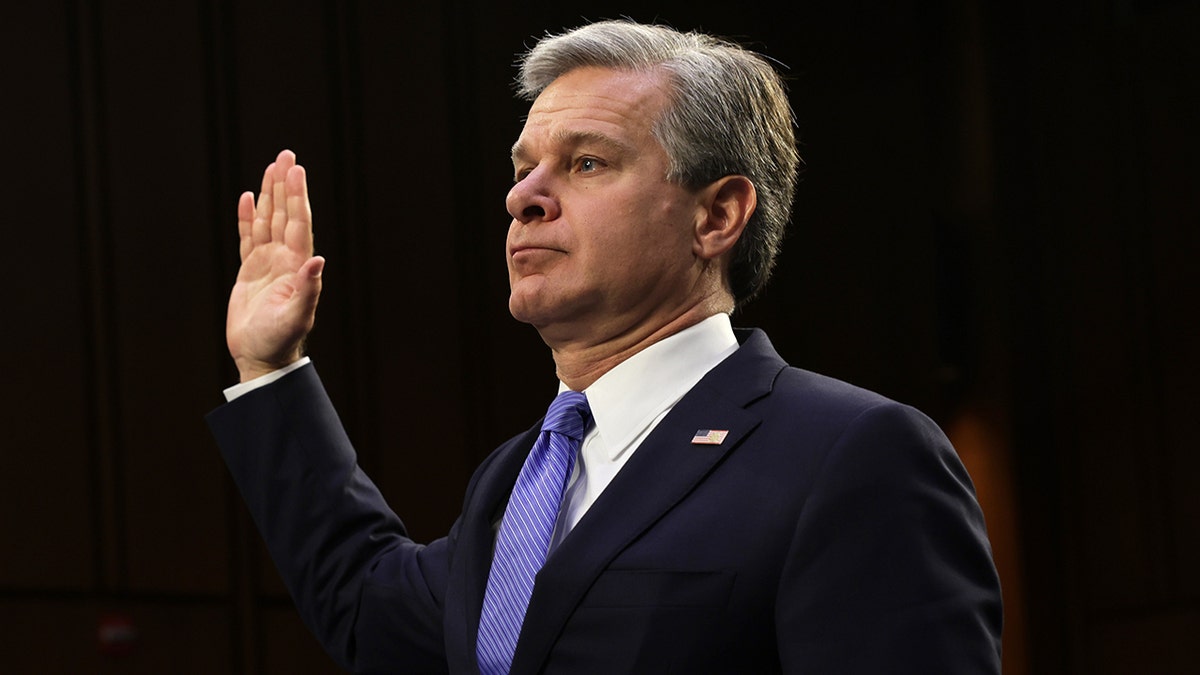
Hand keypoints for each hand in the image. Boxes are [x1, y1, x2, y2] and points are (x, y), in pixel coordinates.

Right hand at [226, 149, 324, 381]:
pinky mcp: (250, 272)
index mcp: (298, 266)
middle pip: (284, 214)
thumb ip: (308, 288)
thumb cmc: (281, 339)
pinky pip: (248, 238)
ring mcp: (268, 264)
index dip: (297, 196)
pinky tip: (249, 199)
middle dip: (285, 185)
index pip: (298, 223)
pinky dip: (248, 218)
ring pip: (268, 221)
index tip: (296, 170)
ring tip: (271, 167)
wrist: (262, 357)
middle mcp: (285, 259)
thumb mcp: (296, 315)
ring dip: (270, 194)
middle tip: (286, 155)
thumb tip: (318, 261)